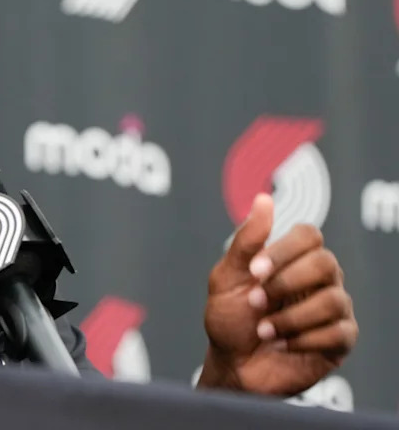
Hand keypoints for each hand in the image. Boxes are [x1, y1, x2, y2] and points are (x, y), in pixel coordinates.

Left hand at [196, 194, 356, 395]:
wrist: (232, 365)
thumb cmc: (229, 318)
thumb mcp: (226, 278)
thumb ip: (246, 241)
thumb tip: (263, 199)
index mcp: (293, 259)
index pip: (309, 235)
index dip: (285, 250)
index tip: (255, 270)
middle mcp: (319, 280)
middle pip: (327, 263)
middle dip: (286, 284)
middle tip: (256, 301)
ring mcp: (333, 310)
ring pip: (334, 300)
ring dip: (290, 317)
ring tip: (264, 330)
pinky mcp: (339, 341)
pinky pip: (339, 333)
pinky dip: (303, 339)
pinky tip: (282, 344)